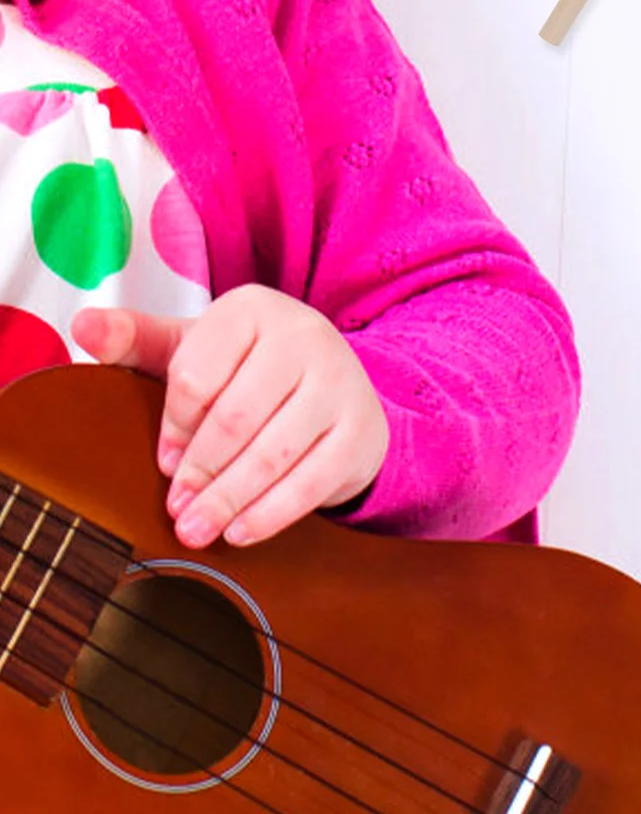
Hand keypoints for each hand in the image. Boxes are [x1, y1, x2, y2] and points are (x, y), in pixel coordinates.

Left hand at [71, 284, 389, 549]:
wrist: (337, 386)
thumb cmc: (248, 370)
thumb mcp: (195, 347)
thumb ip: (135, 338)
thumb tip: (81, 324)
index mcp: (254, 308)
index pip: (196, 375)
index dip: (173, 428)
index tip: (163, 460)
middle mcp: (305, 334)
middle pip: (234, 419)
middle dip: (198, 473)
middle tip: (176, 509)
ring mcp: (340, 381)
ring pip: (271, 453)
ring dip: (227, 501)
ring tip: (196, 529)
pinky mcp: (361, 428)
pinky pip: (311, 481)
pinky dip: (269, 514)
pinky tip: (241, 530)